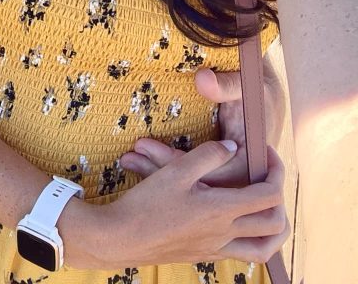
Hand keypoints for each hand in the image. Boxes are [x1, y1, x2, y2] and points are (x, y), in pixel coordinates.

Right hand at [64, 141, 288, 269]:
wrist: (122, 239)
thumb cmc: (147, 204)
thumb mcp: (176, 171)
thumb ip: (208, 155)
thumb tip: (233, 148)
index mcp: (222, 210)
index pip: (268, 195)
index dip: (276, 172)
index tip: (267, 152)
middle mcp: (225, 233)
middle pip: (275, 226)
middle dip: (281, 200)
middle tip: (270, 178)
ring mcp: (216, 248)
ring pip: (264, 249)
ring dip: (273, 229)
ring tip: (267, 208)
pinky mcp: (204, 255)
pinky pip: (242, 253)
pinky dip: (252, 239)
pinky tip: (237, 223)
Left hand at [119, 66, 285, 185]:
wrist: (262, 92)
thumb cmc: (254, 87)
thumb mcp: (243, 83)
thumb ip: (226, 84)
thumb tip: (203, 80)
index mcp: (248, 158)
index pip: (210, 171)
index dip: (177, 163)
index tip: (147, 147)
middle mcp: (238, 173)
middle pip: (198, 183)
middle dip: (161, 171)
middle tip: (130, 155)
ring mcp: (225, 171)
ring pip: (192, 182)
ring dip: (159, 173)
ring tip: (128, 159)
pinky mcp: (215, 168)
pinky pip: (191, 173)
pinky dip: (167, 167)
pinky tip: (141, 160)